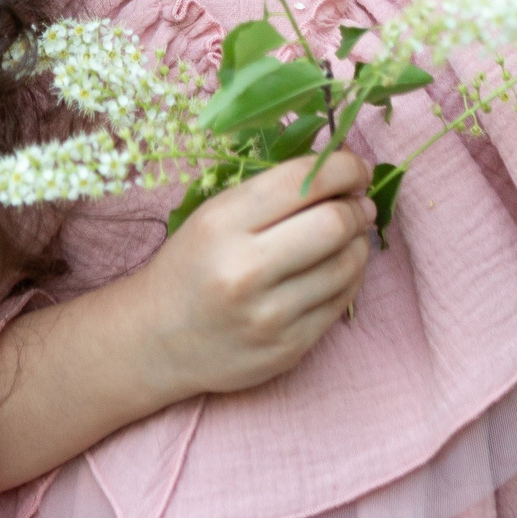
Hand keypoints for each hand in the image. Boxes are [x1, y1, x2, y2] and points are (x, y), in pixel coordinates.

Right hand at [0, 152, 372, 497]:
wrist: (158, 339)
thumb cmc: (192, 264)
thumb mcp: (215, 215)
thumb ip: (274, 193)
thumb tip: (346, 177)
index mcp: (223, 224)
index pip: (304, 182)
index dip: (344, 168)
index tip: (355, 169)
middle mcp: (245, 271)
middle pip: (335, 224)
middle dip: (357, 207)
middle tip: (359, 203)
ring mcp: (269, 316)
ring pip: (347, 265)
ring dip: (358, 242)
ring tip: (348, 235)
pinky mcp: (287, 349)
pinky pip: (341, 302)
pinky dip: (348, 277)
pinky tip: (335, 268)